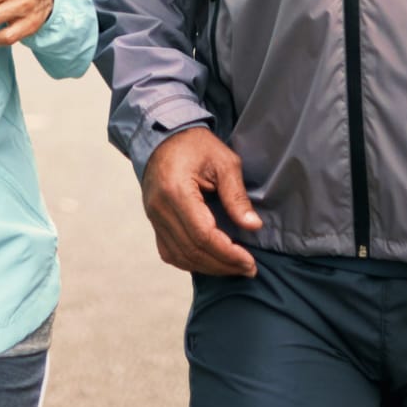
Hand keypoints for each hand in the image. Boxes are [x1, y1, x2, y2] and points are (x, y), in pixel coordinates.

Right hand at [142, 126, 262, 276]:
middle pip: (192, 250)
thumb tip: (253, 226)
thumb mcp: (224, 161)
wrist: (163, 137)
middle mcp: (160, 208)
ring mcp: (153, 217)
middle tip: (248, 269)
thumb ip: (236, 195)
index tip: (249, 261)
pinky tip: (211, 262)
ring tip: (234, 267)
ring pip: (180, 256)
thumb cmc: (195, 145)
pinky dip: (191, 262)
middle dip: (223, 265)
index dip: (227, 253)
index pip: (202, 234)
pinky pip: (170, 252)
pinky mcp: (154, 222)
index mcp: (176, 191)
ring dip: (209, 267)